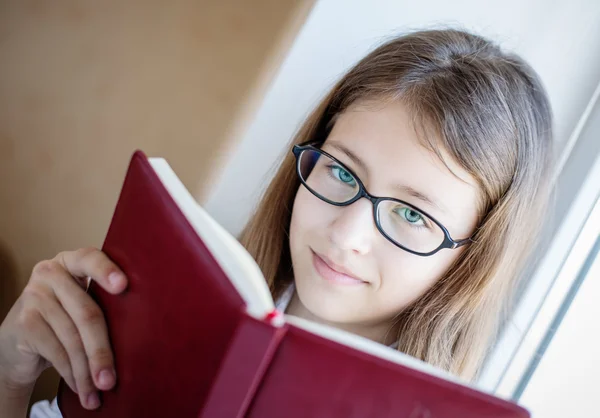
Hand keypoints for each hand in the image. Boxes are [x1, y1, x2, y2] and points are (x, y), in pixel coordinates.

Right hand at [0, 247, 127, 409]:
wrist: (18, 340)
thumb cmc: (65, 318)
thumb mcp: (82, 302)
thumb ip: (104, 302)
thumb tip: (144, 332)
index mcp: (73, 261)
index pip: (90, 259)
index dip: (106, 271)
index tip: (123, 286)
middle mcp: (50, 272)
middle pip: (87, 313)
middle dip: (102, 351)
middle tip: (111, 380)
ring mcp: (34, 295)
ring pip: (72, 338)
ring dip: (86, 371)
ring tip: (98, 392)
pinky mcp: (24, 320)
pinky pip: (56, 351)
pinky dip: (71, 373)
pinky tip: (81, 387)